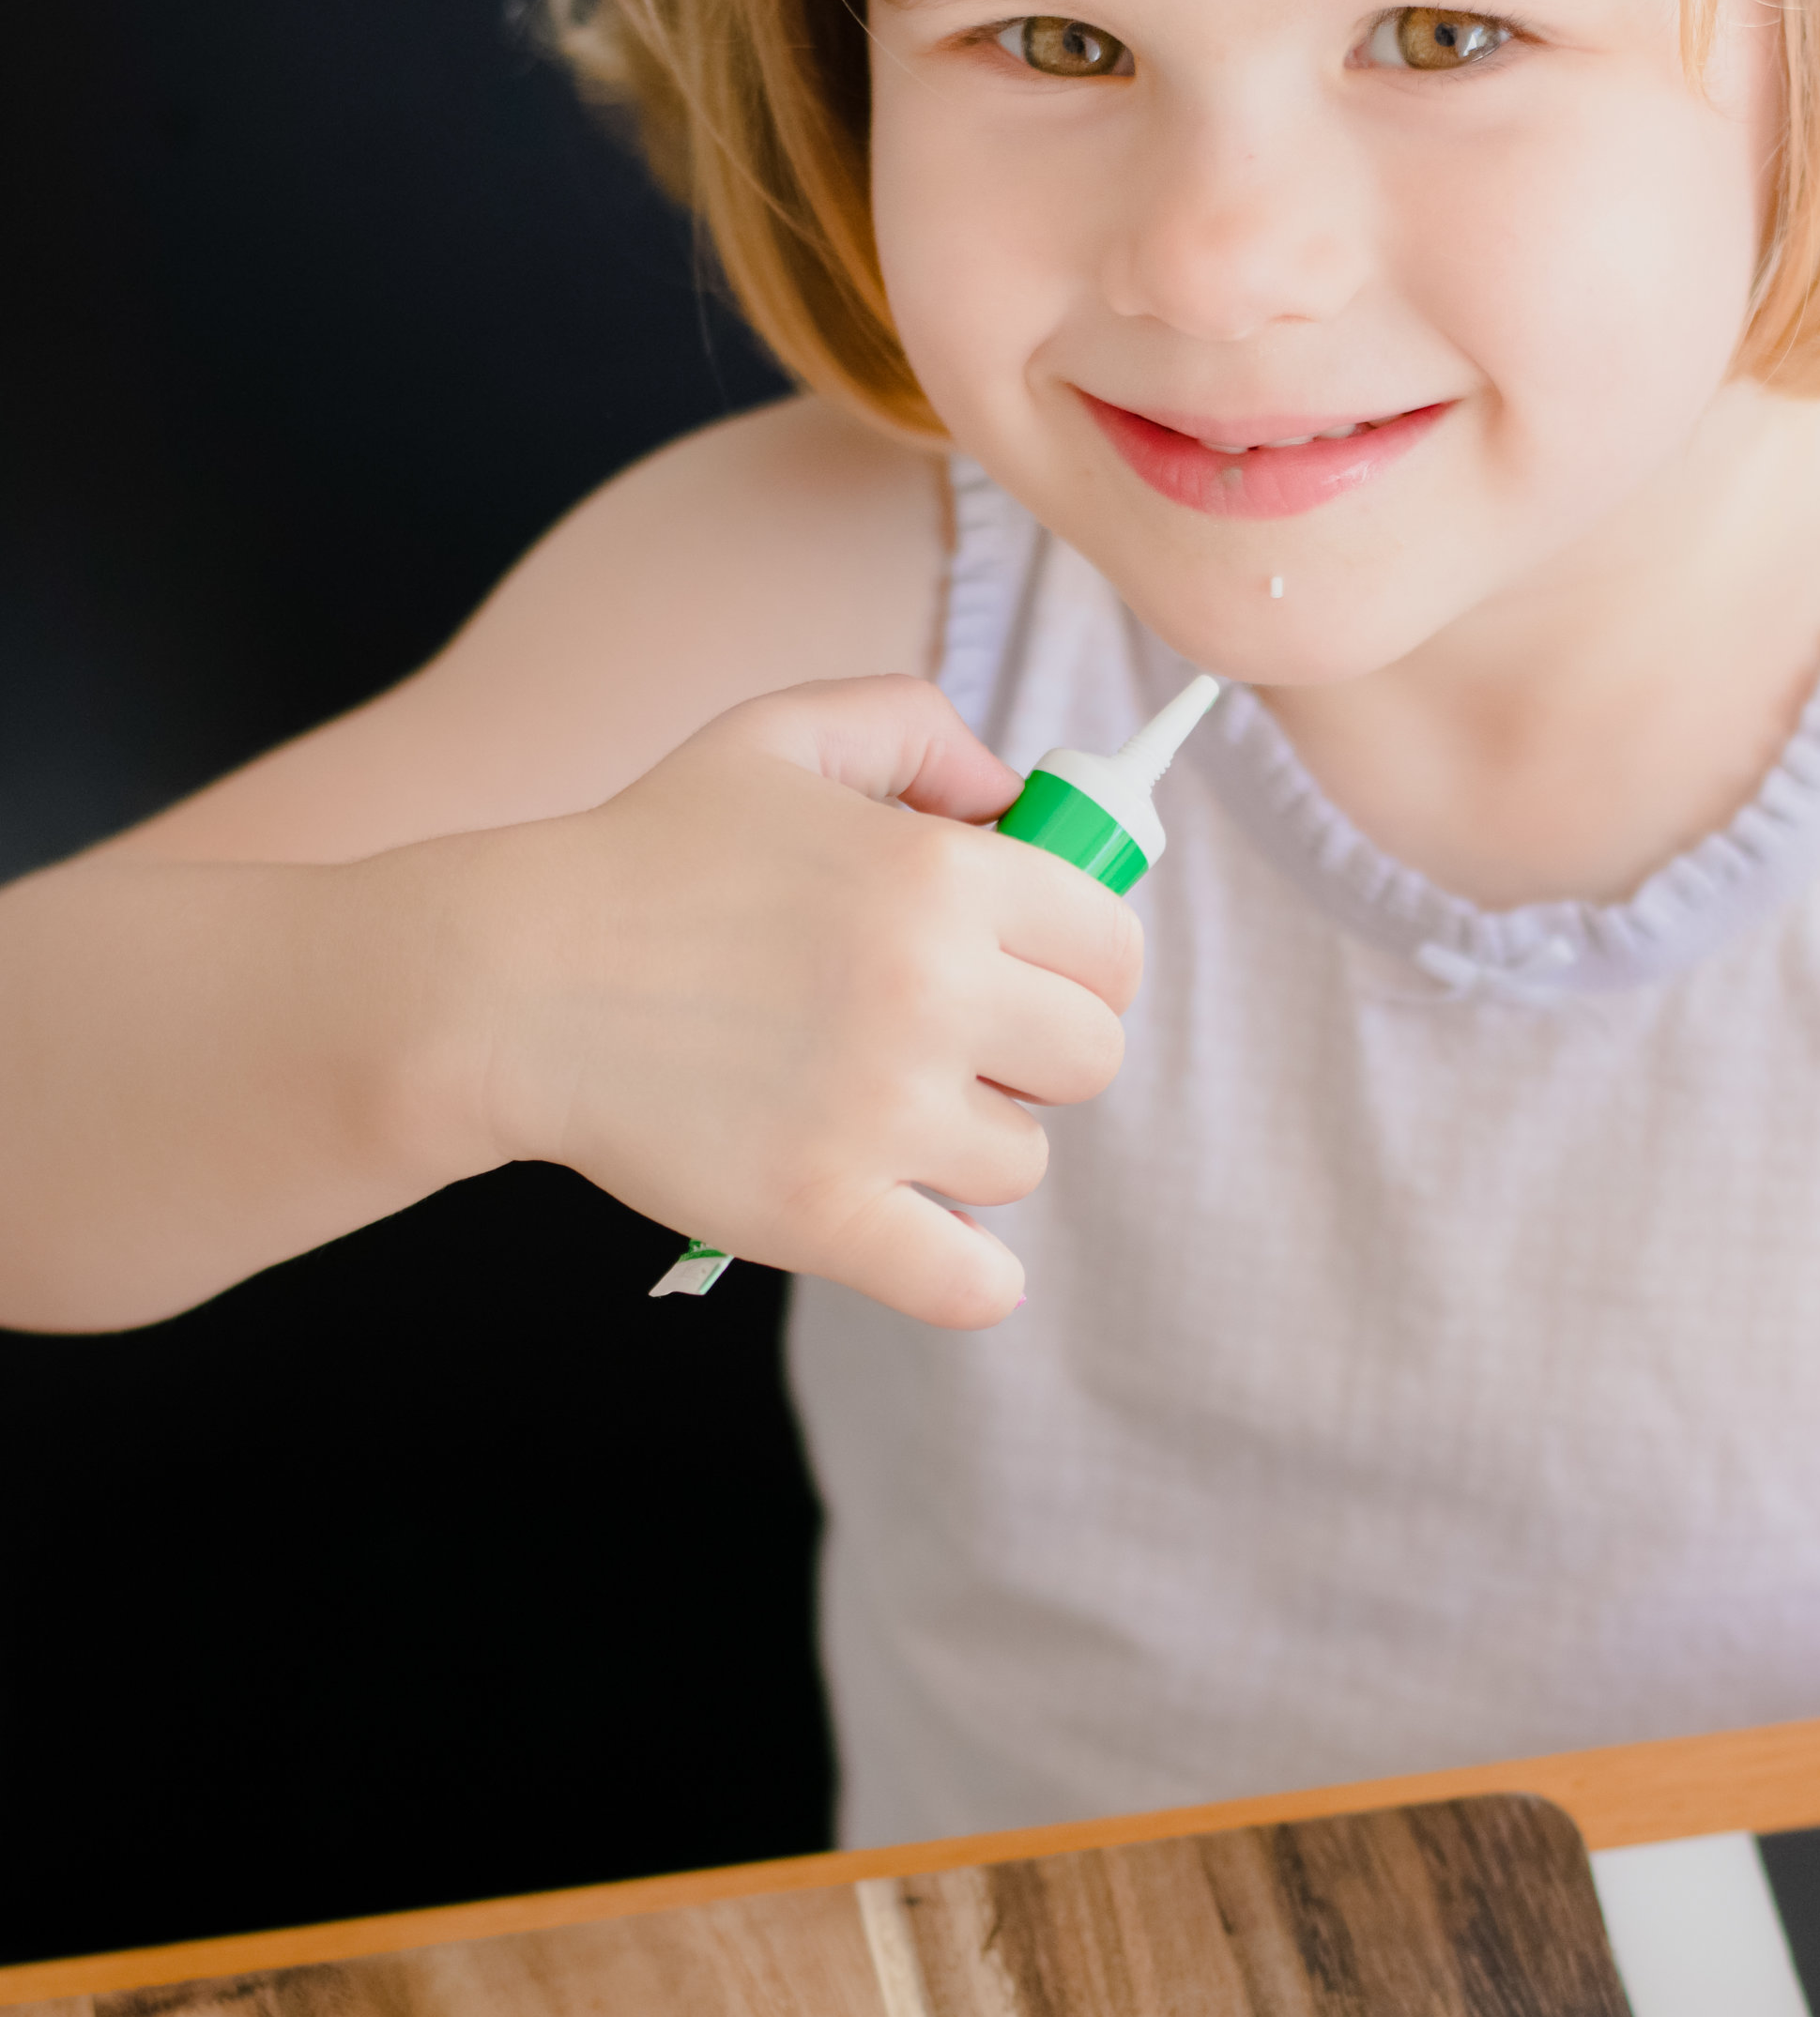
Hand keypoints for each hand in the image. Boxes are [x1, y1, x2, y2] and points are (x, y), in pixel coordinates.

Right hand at [460, 676, 1139, 1324]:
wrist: (511, 979)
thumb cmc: (648, 854)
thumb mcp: (782, 737)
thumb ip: (918, 731)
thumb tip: (1018, 802)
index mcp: (941, 876)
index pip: (1111, 946)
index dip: (1077, 961)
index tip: (1025, 970)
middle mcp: (929, 992)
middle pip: (1090, 1058)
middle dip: (1034, 1051)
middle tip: (952, 1042)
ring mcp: (878, 1114)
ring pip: (1021, 1163)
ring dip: (968, 1145)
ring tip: (881, 1109)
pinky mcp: (822, 1214)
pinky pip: (973, 1285)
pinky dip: (970, 1277)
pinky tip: (932, 1236)